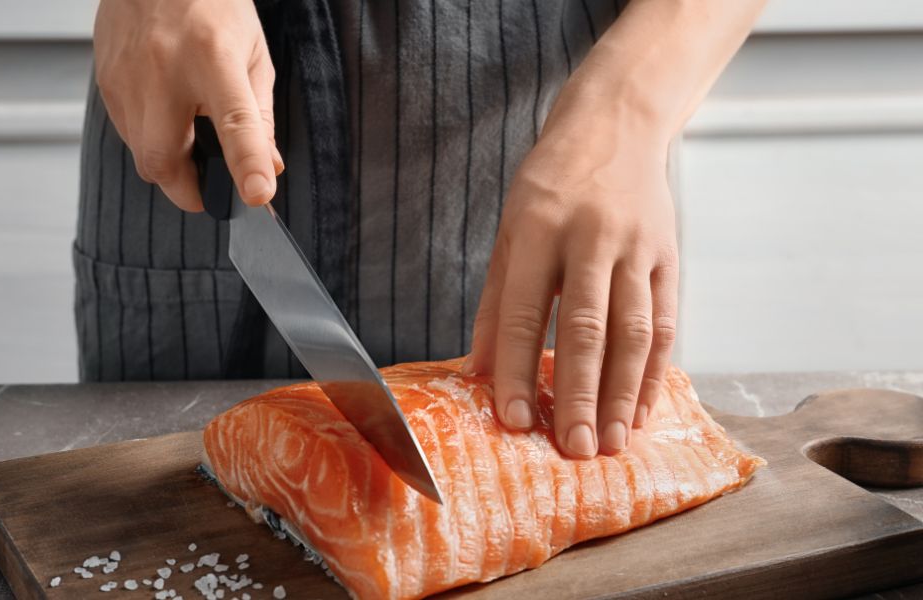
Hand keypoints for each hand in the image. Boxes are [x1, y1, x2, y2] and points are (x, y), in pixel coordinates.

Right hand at [93, 0, 282, 211]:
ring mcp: (127, 76)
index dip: (246, 165)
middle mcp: (164, 68)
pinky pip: (128, 133)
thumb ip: (260, 116)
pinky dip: (150, 140)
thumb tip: (268, 167)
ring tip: (190, 139)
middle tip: (209, 190)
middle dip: (188, 190)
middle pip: (164, 159)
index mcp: (213, 57)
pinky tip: (166, 116)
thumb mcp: (253, 54)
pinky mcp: (106, 80)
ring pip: (141, 154)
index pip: (234, 123)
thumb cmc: (211, 6)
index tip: (257, 196)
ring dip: (169, 164)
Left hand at [465, 77, 678, 457]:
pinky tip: (643, 410)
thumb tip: (480, 369)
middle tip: (574, 449)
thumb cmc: (550, 185)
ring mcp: (636, 247)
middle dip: (580, 395)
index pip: (525, 312)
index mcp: (537, 228)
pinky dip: (654, 371)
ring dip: (623, 393)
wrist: (615, 126)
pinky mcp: (667, 257)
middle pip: (587, 328)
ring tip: (612, 442)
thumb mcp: (509, 230)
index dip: (520, 369)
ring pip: (634, 332)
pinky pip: (665, 322)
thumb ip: (496, 300)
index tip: (516, 420)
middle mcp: (590, 237)